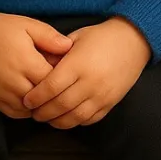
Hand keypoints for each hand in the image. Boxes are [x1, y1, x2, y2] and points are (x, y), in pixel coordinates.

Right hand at [0, 6, 72, 117]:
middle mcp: (14, 81)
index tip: (67, 70)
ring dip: (42, 104)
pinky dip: (28, 110)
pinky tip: (33, 98)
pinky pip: (18, 114)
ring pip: (33, 110)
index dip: (64, 78)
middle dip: (54, 93)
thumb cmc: (0, 28)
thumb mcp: (28, 25)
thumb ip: (50, 37)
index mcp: (26, 61)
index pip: (55, 81)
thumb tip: (69, 48)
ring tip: (48, 92)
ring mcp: (3, 93)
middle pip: (45, 98)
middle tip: (61, 83)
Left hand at [22, 18, 150, 126]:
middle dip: (43, 112)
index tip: (27, 100)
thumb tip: (37, 66)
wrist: (133, 41)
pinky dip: (76, 122)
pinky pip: (91, 119)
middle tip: (33, 113)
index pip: (52, 86)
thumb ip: (57, 52)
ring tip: (47, 119)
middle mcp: (91, 82)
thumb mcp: (75, 37)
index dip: (37, 96)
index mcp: (78, 64)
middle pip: (61, 105)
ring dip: (58, 121)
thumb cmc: (100, 37)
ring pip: (76, 117)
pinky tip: (67, 118)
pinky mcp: (111, 102)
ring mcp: (103, 95)